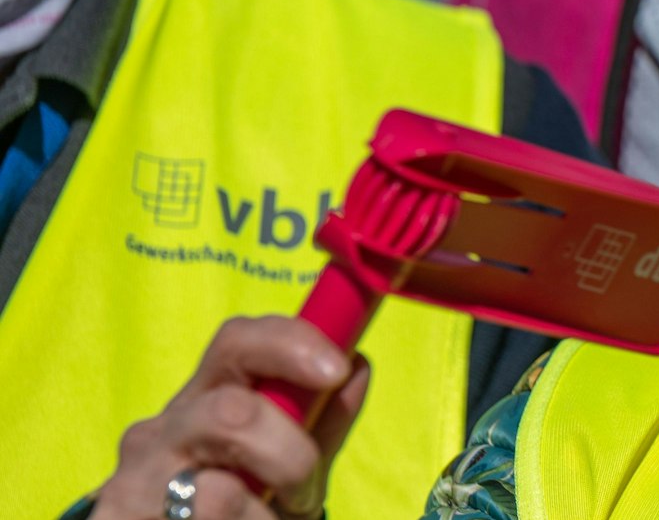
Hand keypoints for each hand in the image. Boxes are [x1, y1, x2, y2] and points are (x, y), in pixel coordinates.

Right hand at [87, 317, 366, 519]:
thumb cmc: (242, 506)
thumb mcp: (289, 464)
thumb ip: (323, 420)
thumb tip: (357, 366)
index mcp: (205, 399)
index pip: (236, 341)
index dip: (290, 342)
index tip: (336, 369)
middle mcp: (160, 430)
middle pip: (231, 412)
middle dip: (290, 456)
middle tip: (305, 492)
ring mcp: (132, 481)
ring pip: (218, 491)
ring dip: (265, 516)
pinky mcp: (117, 518)